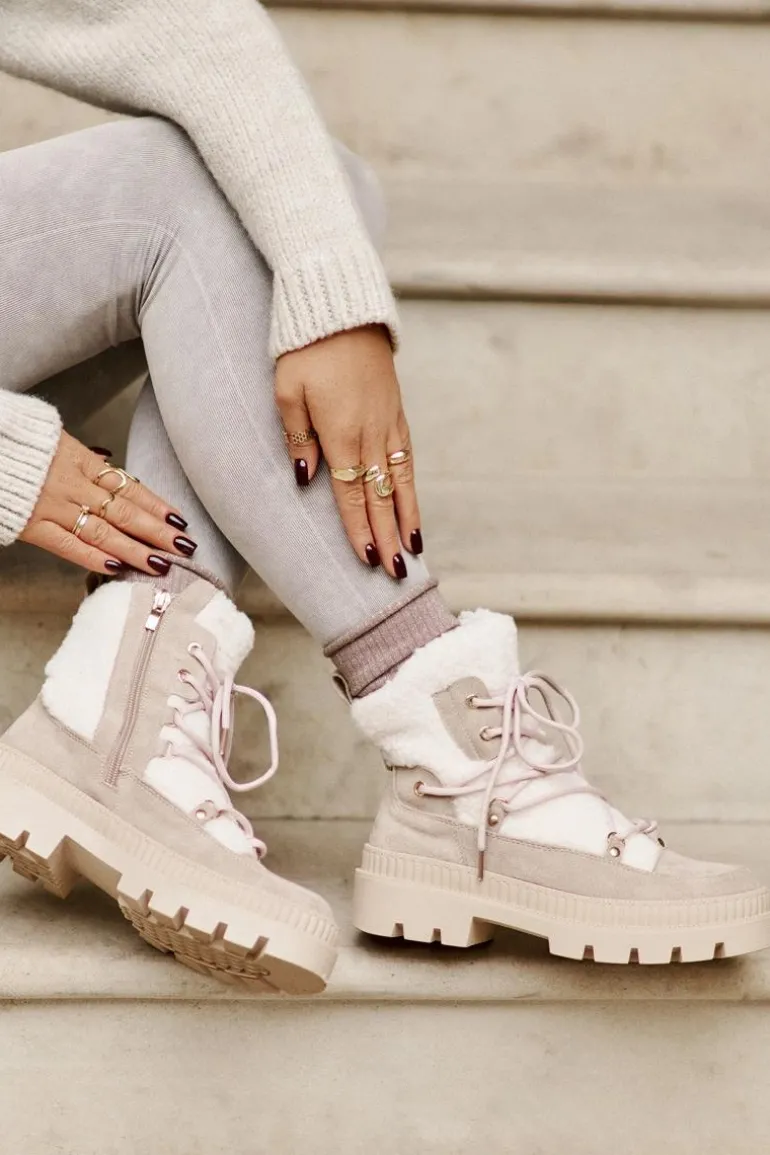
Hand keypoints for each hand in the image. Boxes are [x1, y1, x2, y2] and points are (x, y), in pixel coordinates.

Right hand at [20, 431, 196, 574]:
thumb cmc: (12, 439)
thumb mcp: (52, 437)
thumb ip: (82, 455)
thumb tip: (107, 458)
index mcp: (78, 458)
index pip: (129, 485)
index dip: (157, 505)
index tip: (180, 521)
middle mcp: (71, 482)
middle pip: (124, 511)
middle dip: (158, 532)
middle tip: (186, 548)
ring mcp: (51, 504)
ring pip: (103, 531)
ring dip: (136, 550)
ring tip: (162, 564)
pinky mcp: (29, 523)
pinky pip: (67, 544)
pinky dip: (94, 556)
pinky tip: (119, 567)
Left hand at [275, 326, 421, 579]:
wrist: (341, 306)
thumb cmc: (305, 348)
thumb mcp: (286, 390)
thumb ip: (297, 436)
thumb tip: (305, 477)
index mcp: (342, 432)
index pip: (351, 494)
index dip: (359, 530)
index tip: (367, 559)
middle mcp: (371, 433)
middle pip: (381, 496)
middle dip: (388, 537)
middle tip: (396, 574)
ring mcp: (388, 423)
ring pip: (401, 481)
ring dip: (407, 518)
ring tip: (414, 551)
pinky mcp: (396, 411)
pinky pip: (407, 458)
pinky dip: (411, 486)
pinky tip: (412, 505)